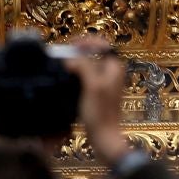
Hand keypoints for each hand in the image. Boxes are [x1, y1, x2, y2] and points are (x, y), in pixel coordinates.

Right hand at [64, 36, 133, 163]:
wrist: (103, 136)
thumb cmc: (101, 113)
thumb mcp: (92, 86)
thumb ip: (84, 66)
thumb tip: (70, 58)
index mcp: (114, 68)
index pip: (101, 43)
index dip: (86, 41)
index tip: (72, 45)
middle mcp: (112, 72)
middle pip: (94, 52)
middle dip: (79, 51)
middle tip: (65, 53)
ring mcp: (104, 82)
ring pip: (88, 64)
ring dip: (76, 62)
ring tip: (64, 63)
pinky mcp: (97, 91)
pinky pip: (85, 75)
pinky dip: (76, 73)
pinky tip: (68, 76)